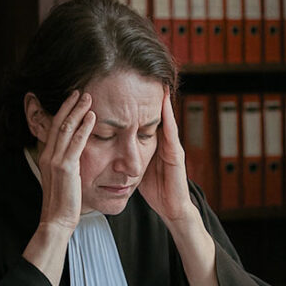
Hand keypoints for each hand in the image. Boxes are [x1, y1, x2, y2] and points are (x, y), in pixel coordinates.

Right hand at [36, 91, 94, 232]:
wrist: (56, 220)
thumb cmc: (63, 203)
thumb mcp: (62, 179)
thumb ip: (66, 165)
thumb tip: (75, 157)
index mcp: (47, 157)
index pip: (54, 128)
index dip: (63, 112)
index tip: (73, 100)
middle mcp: (48, 155)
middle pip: (59, 123)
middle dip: (70, 105)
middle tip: (81, 91)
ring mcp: (56, 161)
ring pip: (66, 128)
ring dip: (78, 111)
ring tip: (88, 98)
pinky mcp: (66, 168)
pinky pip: (76, 142)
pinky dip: (84, 127)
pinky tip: (92, 117)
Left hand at [138, 88, 193, 224]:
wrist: (172, 209)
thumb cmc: (155, 190)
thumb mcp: (137, 167)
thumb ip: (128, 155)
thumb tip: (109, 145)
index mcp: (154, 145)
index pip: (144, 120)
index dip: (138, 106)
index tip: (128, 87)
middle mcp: (164, 142)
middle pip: (156, 116)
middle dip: (151, 98)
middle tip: (146, 76)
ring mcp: (172, 147)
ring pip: (166, 120)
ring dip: (163, 103)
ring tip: (158, 84)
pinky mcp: (177, 155)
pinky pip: (172, 134)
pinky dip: (169, 119)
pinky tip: (164, 107)